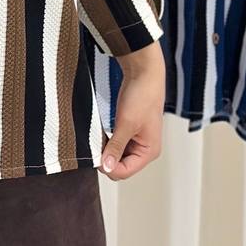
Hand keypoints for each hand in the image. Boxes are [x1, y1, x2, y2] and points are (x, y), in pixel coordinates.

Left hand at [98, 40, 164, 180]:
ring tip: (101, 137)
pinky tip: (104, 134)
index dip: (108, 166)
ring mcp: (138, 141)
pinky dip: (109, 142)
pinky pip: (118, 145)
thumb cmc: (142, 96)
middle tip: (97, 144)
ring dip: (108, 150)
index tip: (95, 154)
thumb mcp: (126, 124)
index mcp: (149, 152)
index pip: (124, 172)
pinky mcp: (131, 132)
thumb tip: (106, 167)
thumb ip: (116, 148)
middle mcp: (146, 149)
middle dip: (108, 158)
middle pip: (121, 167)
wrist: (144, 73)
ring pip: (117, 156)